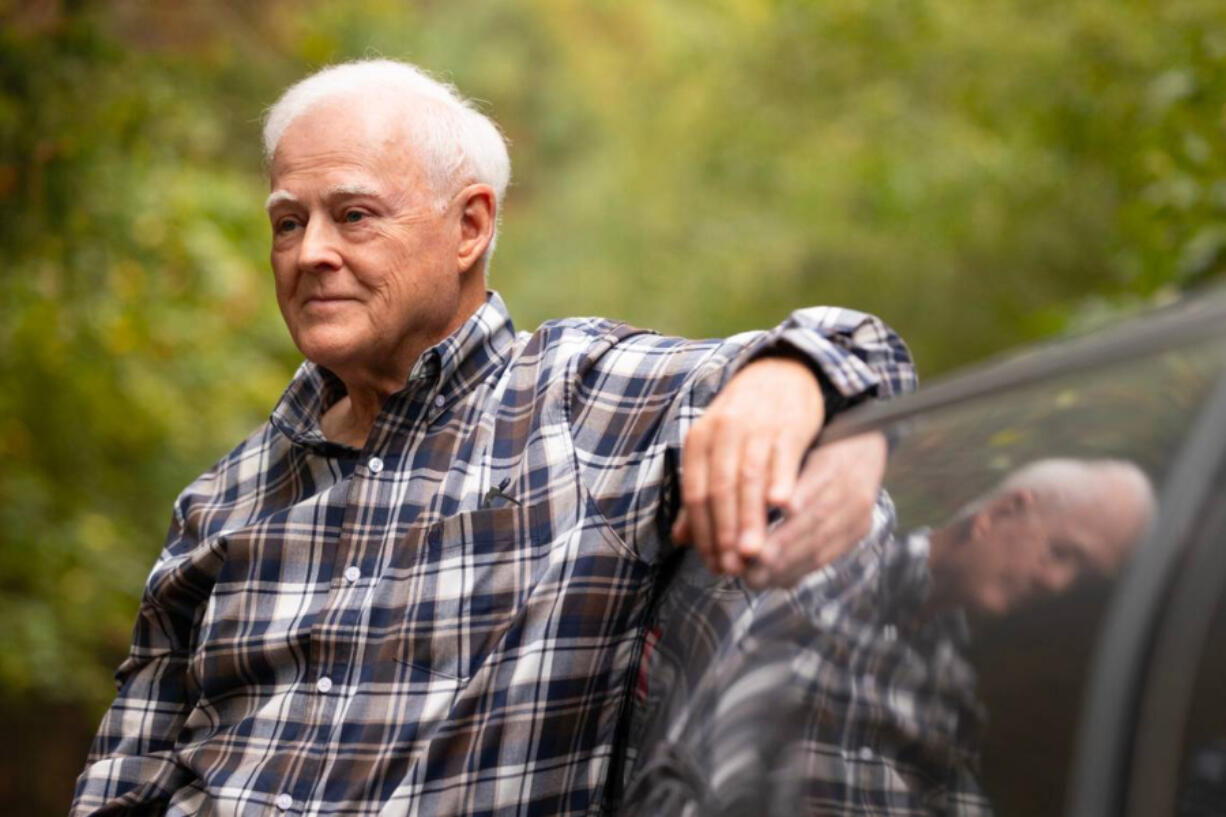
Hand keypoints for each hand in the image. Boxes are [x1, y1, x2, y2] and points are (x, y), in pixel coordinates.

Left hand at [671, 357, 823, 575]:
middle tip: (733, 567)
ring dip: (750, 518)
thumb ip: (701, 493)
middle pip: (719, 489)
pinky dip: (781, 481)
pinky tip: (783, 509)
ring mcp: (755, 426)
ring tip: (754, 553)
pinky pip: (782, 456)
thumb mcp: (715, 450)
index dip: (702, 532)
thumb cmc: (745, 422)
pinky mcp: (788, 424)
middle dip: (725, 532)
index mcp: (699, 440)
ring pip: (748, 478)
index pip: (695, 493)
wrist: (782, 373)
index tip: (712, 563)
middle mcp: (722, 432)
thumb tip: (681, 540)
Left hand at [746, 432, 887, 587]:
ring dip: (787, 567)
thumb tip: (755, 504)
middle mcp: (853, 491)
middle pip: (816, 530)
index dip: (786, 530)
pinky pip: (830, 555)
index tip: (757, 549)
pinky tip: (778, 580)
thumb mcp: (797, 442)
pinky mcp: (859, 530)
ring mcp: (859, 514)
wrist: (861, 439)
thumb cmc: (816, 438)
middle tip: (748, 570)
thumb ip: (777, 472)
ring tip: (756, 579)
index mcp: (835, 464)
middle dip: (780, 554)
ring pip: (823, 546)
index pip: (810, 504)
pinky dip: (802, 569)